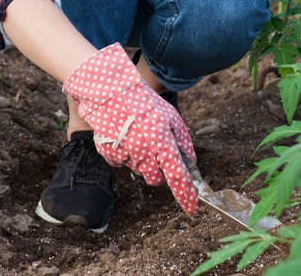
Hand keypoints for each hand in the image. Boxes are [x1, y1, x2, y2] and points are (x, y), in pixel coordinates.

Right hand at [62, 44, 197, 213]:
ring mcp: (125, 153)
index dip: (186, 195)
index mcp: (163, 141)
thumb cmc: (143, 102)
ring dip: (141, 159)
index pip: (177, 176)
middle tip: (156, 153)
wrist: (110, 90)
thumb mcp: (171, 117)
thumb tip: (190, 162)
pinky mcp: (109, 153)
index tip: (191, 208)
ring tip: (136, 135)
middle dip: (158, 171)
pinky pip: (121, 163)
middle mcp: (144, 151)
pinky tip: (123, 136)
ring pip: (138, 170)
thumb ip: (183, 141)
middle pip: (155, 179)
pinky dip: (124, 155)